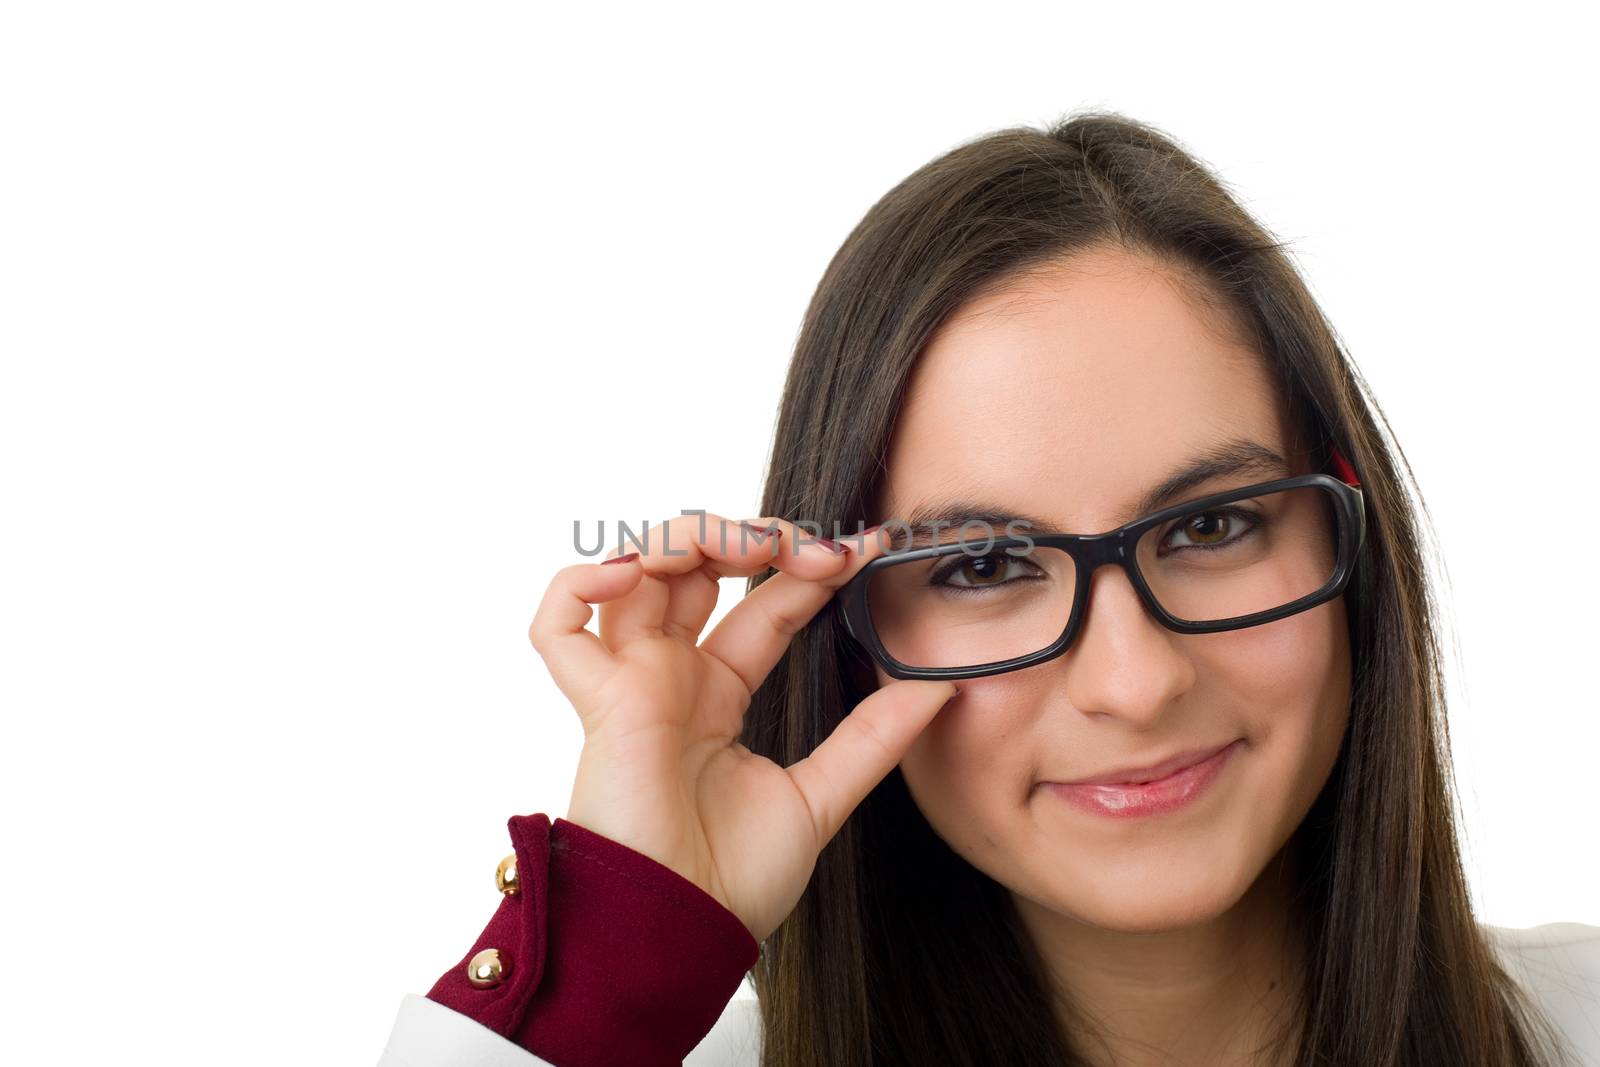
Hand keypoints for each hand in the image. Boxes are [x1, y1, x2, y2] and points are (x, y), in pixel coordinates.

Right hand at [527, 514, 956, 941]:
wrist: (687, 931)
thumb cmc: (735, 881)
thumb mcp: (822, 795)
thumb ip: (873, 738)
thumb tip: (940, 688)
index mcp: (718, 694)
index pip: (764, 605)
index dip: (808, 568)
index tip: (866, 548)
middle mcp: (672, 677)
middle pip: (696, 569)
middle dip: (752, 537)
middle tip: (811, 548)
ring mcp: (631, 683)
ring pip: (634, 572)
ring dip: (688, 537)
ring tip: (748, 545)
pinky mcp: (597, 700)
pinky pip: (557, 625)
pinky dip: (583, 582)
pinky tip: (638, 574)